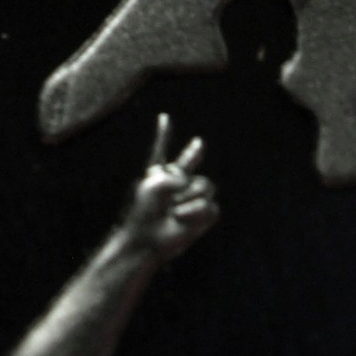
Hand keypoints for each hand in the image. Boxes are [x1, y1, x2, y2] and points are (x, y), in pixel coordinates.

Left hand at [128, 115, 216, 259]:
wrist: (148, 238)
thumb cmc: (145, 211)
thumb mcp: (156, 183)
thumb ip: (177, 175)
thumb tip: (195, 190)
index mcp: (159, 172)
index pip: (161, 150)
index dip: (163, 134)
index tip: (163, 117)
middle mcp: (177, 182)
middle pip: (193, 166)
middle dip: (183, 181)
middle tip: (169, 200)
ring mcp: (192, 197)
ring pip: (206, 186)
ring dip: (188, 200)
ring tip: (174, 212)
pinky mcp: (204, 215)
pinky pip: (210, 207)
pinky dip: (195, 213)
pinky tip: (180, 219)